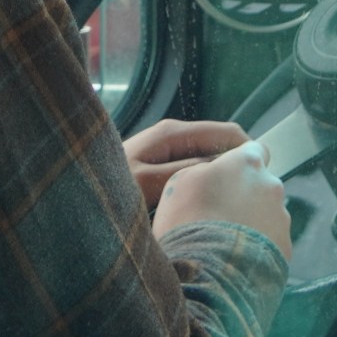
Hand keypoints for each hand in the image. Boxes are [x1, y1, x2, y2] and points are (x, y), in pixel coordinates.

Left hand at [121, 117, 249, 210]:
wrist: (75, 198)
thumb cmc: (109, 189)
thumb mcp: (147, 182)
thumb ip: (186, 170)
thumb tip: (223, 164)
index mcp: (173, 133)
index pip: (227, 132)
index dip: (248, 151)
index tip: (261, 177)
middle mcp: (173, 136)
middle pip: (219, 144)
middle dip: (235, 164)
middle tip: (246, 196)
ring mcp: (167, 150)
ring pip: (207, 159)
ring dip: (220, 176)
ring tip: (228, 202)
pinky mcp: (161, 166)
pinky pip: (194, 170)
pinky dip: (205, 182)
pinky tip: (205, 204)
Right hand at [156, 138, 290, 256]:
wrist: (204, 273)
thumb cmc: (186, 222)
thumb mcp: (181, 181)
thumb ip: (206, 169)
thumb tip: (215, 174)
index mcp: (248, 163)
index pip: (255, 151)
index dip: (239, 165)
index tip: (224, 179)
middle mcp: (272, 186)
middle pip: (261, 186)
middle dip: (244, 198)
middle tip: (217, 218)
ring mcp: (282, 218)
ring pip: (267, 216)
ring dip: (250, 225)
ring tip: (222, 244)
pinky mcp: (285, 248)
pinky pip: (270, 243)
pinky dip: (255, 250)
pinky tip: (233, 261)